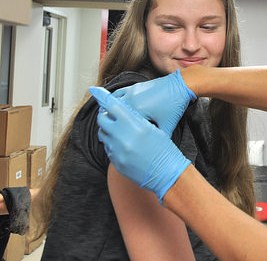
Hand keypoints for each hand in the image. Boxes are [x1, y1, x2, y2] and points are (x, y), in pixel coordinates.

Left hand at [91, 87, 190, 201]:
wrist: (167, 172)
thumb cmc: (164, 149)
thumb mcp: (154, 129)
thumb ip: (136, 120)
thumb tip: (121, 112)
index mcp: (135, 125)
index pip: (113, 107)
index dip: (105, 100)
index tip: (99, 94)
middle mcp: (123, 137)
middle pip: (103, 120)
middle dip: (104, 116)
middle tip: (109, 114)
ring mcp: (118, 151)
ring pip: (102, 134)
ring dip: (107, 130)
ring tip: (116, 130)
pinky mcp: (116, 162)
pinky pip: (107, 148)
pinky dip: (112, 143)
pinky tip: (122, 143)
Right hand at [112, 69, 196, 135]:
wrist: (180, 86)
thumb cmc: (175, 106)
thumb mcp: (167, 125)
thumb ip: (158, 138)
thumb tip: (152, 151)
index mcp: (137, 110)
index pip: (120, 124)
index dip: (116, 133)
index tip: (111, 140)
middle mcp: (131, 99)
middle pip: (112, 113)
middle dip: (109, 122)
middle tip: (106, 131)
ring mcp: (132, 91)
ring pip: (113, 103)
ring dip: (108, 111)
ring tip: (107, 120)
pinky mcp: (135, 87)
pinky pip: (118, 93)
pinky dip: (114, 100)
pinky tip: (113, 106)